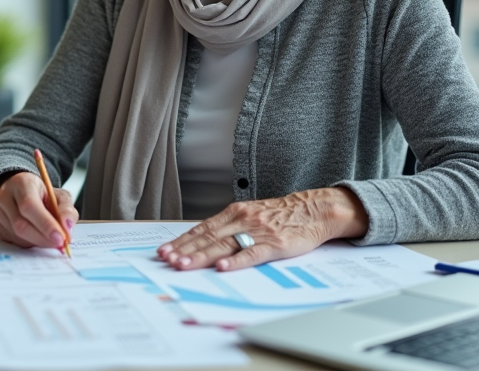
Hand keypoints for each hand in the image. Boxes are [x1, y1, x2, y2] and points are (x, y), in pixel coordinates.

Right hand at [0, 171, 78, 249]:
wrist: (21, 191)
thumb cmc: (42, 195)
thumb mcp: (59, 196)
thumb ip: (67, 210)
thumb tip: (67, 227)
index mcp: (22, 182)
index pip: (29, 205)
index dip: (45, 224)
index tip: (60, 238)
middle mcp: (4, 195)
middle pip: (21, 224)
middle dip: (43, 238)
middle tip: (59, 245)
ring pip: (17, 236)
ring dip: (37, 242)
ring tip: (49, 238)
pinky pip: (12, 240)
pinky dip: (28, 243)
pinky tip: (35, 236)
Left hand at [156, 187, 367, 271]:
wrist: (314, 209)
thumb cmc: (280, 215)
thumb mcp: (250, 215)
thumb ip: (228, 227)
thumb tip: (201, 242)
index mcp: (234, 212)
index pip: (202, 228)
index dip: (183, 240)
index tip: (165, 250)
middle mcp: (242, 220)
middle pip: (209, 237)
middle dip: (185, 249)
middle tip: (167, 260)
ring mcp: (258, 232)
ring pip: (225, 245)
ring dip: (202, 256)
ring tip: (184, 265)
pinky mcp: (275, 244)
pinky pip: (252, 254)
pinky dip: (236, 262)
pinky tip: (222, 268)